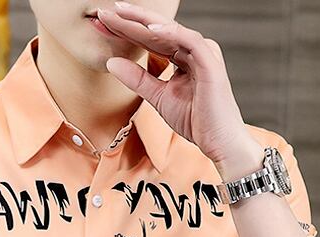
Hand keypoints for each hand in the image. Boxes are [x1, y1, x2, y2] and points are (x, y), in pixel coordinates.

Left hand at [97, 1, 257, 166]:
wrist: (218, 141)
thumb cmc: (195, 120)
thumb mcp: (158, 97)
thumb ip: (137, 79)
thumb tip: (110, 62)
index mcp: (181, 57)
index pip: (149, 40)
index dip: (125, 32)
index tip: (102, 26)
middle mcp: (192, 50)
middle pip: (157, 30)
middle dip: (131, 20)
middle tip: (104, 11)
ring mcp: (202, 53)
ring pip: (171, 30)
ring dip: (145, 21)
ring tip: (122, 13)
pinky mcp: (210, 62)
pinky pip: (189, 41)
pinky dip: (170, 33)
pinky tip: (149, 29)